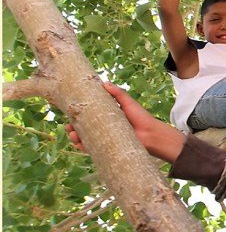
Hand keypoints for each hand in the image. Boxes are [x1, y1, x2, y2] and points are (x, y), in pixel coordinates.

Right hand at [67, 83, 185, 163]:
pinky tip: (78, 144)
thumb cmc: (141, 118)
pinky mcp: (108, 148)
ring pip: (86, 138)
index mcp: (109, 115)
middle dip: (74, 127)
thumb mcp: (128, 103)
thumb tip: (104, 82)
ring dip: (76, 137)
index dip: (80, 113)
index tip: (70, 111)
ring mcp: (105, 138)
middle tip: (68, 126)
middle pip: (85, 127)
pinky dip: (84, 147)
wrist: (151, 135)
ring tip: (72, 135)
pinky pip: (92, 149)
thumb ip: (118, 93)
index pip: (90, 114)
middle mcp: (105, 127)